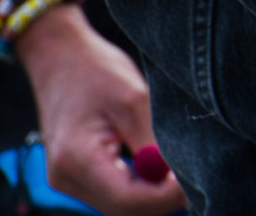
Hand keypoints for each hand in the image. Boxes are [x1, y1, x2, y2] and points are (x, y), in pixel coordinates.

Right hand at [18, 7, 185, 214]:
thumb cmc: (94, 70)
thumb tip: (181, 174)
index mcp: (76, 159)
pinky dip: (137, 185)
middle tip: (195, 175)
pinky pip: (111, 192)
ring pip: (119, 204)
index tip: (197, 181)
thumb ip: (154, 142)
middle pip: (123, 209)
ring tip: (177, 166)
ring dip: (151, 193)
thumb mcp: (133, 99)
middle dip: (162, 198)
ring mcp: (66, 179)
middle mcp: (65, 177)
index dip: (166, 197)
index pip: (128, 200)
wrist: (58, 55)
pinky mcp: (74, 174)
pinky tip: (156, 164)